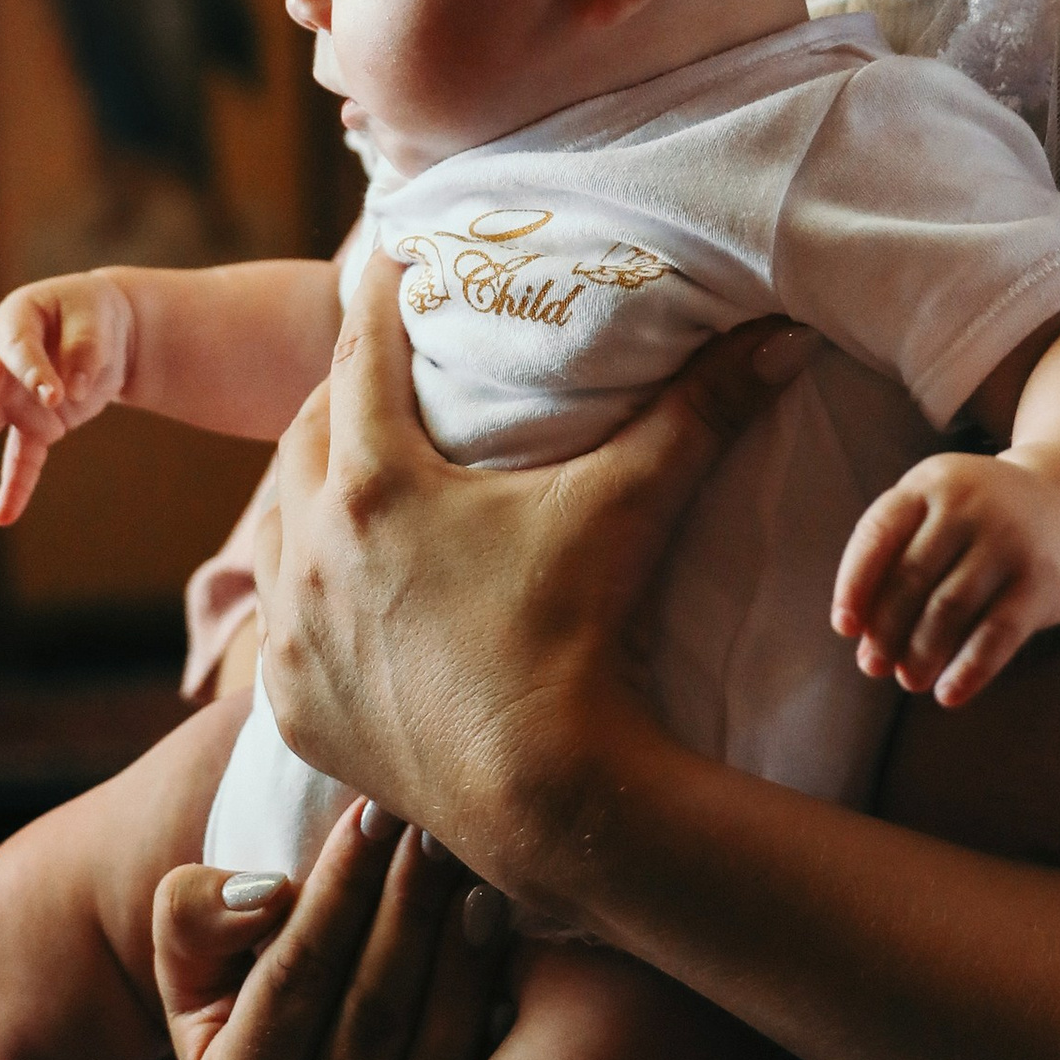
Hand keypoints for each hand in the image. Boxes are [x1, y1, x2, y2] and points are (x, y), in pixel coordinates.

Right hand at [0, 275, 137, 523]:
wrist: (101, 330)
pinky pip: (22, 459)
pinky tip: (3, 516)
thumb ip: (85, 351)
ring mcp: (12, 398)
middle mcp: (1, 363)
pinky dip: (16, 487)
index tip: (54, 394)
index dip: (34, 371)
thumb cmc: (91, 312)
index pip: (18, 350)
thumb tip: (73, 393)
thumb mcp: (97, 318)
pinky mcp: (34, 426)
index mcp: (14, 323)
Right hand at [153, 800, 512, 1059]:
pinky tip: (523, 941)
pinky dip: (502, 1010)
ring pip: (433, 1053)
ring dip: (462, 952)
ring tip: (483, 867)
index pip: (291, 978)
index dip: (335, 887)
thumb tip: (263, 894)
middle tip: (441, 819)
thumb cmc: (257, 1003)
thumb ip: (193, 918)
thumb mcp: (199, 970)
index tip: (375, 805)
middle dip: (407, 905)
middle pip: (369, 1013)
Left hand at [250, 256, 814, 897]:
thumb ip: (698, 411)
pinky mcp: (292, 708)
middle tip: (381, 380)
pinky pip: (280, 629)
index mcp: (373, 485)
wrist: (542, 795)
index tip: (394, 264)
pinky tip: (343, 598)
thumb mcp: (627, 508)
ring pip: (278, 530)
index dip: (380, 299)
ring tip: (357, 482)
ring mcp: (292, 637)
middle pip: (305, 438)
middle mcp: (310, 551)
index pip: (359, 355)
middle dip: (340, 400)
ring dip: (311, 497)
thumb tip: (780, 335)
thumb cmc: (577, 637)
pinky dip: (307, 597)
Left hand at [832, 450, 1059, 705]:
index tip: (844, 628)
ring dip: (921, 653)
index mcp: (931, 483)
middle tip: (874, 666)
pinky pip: (996, 633)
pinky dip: (968, 670)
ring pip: (948, 608)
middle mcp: (968, 504)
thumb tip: (865, 645)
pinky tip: (948, 694)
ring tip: (909, 680)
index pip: (878, 534)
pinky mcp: (1041, 580)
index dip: (855, 585)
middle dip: (885, 629)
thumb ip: (899, 564)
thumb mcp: (940, 516)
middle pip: (911, 577)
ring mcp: (1008, 540)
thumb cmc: (981, 526)